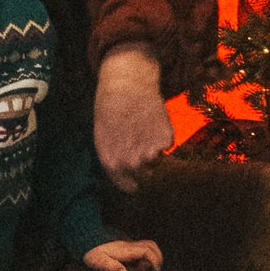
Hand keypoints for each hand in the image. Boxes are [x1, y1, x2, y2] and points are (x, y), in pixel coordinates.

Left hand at [82, 238, 162, 270]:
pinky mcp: (123, 247)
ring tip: (151, 270)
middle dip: (158, 257)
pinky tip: (140, 267)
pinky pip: (140, 248)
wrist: (82, 240)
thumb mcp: (98, 262)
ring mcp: (126, 245)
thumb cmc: (90, 252)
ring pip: (147, 245)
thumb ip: (111, 267)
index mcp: (125, 249)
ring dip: (153, 255)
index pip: (147, 250)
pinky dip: (146, 256)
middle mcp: (128, 245)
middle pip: (151, 245)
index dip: (154, 260)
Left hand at [92, 44, 174, 187]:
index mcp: (111, 163)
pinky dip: (162, 135)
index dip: (133, 184)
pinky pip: (166, 144)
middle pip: (146, 177)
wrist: (126, 84)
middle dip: (146, 166)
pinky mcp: (166, 140)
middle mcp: (131, 162)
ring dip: (153, 150)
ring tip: (143, 129)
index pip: (127, 186)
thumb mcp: (103, 136)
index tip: (137, 181)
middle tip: (142, 148)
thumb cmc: (111, 108)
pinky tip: (151, 119)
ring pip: (157, 161)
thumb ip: (114, 158)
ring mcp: (149, 152)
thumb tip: (126, 173)